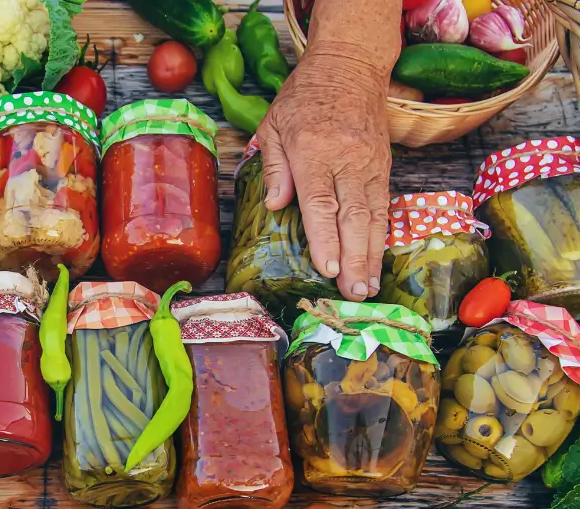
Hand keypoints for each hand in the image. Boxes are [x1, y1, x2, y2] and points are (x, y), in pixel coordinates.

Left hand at [256, 48, 391, 301]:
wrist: (350, 66)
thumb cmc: (303, 98)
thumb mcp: (273, 126)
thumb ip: (275, 168)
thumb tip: (277, 205)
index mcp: (314, 152)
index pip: (321, 203)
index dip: (326, 239)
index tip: (329, 268)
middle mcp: (347, 161)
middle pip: (353, 217)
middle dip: (355, 259)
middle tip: (355, 293)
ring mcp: (370, 164)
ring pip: (374, 216)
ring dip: (372, 255)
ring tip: (369, 287)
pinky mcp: (384, 166)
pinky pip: (384, 206)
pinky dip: (381, 236)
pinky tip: (377, 260)